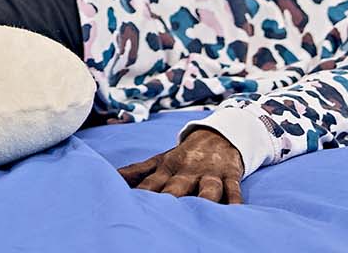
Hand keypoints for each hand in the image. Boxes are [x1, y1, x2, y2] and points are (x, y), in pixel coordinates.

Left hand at [119, 129, 244, 203]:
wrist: (218, 134)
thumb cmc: (184, 155)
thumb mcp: (160, 160)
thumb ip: (138, 171)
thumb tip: (113, 177)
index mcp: (168, 168)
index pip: (151, 184)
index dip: (142, 195)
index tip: (131, 207)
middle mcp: (188, 171)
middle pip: (177, 187)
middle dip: (170, 198)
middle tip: (161, 213)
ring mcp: (210, 173)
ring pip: (208, 188)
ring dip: (204, 198)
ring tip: (199, 211)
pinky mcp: (230, 175)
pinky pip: (233, 189)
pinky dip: (234, 199)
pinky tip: (233, 211)